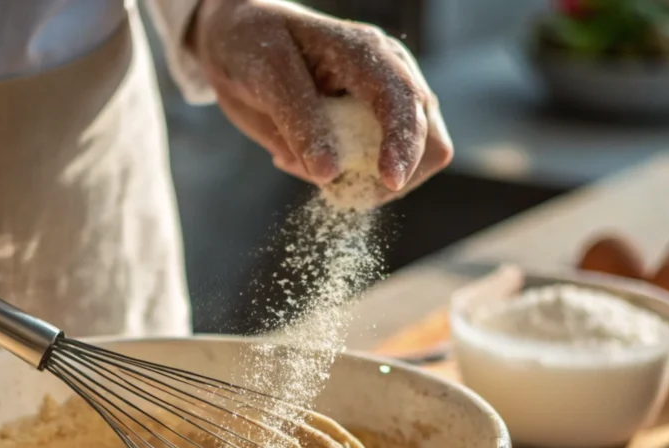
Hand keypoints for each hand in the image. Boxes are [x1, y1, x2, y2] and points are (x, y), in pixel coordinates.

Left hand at [191, 0, 452, 196]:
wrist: (239, 44)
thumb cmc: (253, 46)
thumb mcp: (269, 77)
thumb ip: (300, 123)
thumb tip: (330, 175)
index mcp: (367, 53)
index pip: (406, 100)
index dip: (404, 143)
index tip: (390, 181)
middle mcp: (388, 79)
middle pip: (429, 142)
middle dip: (386, 175)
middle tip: (325, 182)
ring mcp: (382, 108)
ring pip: (404, 168)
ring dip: (357, 183)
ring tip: (296, 160)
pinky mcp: (366, 133)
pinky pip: (369, 176)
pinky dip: (342, 183)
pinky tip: (300, 159)